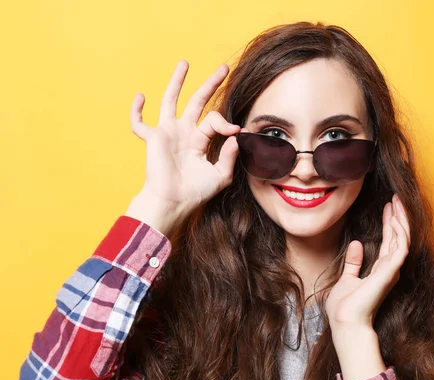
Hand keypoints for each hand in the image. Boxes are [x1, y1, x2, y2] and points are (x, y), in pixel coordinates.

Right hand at [130, 60, 240, 214]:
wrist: (174, 202)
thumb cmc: (196, 192)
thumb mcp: (221, 175)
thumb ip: (231, 155)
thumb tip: (238, 135)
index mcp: (200, 141)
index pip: (214, 120)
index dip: (225, 122)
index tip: (235, 130)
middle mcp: (184, 133)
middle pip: (197, 102)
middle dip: (210, 84)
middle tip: (223, 68)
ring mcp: (167, 133)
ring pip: (171, 101)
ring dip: (177, 82)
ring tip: (185, 63)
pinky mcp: (152, 138)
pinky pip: (139, 123)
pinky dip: (137, 110)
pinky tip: (141, 96)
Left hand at [325, 194, 410, 327]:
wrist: (345, 322)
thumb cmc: (345, 308)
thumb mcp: (346, 279)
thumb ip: (353, 263)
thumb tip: (356, 244)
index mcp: (380, 271)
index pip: (388, 242)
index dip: (389, 223)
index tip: (388, 206)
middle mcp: (389, 269)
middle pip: (397, 237)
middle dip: (397, 216)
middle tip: (396, 197)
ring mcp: (391, 270)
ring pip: (402, 238)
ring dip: (401, 218)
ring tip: (397, 201)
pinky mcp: (390, 271)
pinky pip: (400, 245)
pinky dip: (400, 230)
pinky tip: (396, 216)